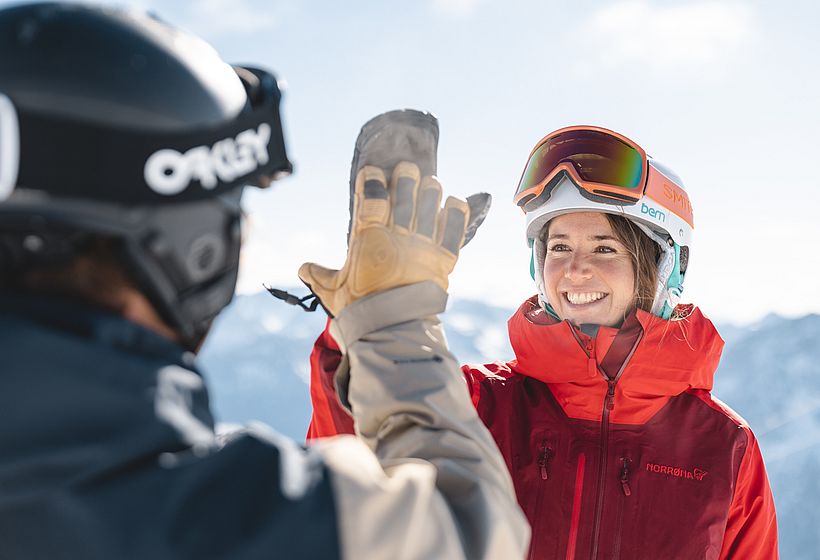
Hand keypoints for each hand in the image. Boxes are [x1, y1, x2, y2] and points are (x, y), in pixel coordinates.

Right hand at [299, 162, 470, 315]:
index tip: (373, 171)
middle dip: (405, 178)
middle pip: (405, 196)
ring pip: (430, 207)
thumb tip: (303, 268)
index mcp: (369, 240)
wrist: (392, 332)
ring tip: (430, 182)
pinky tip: (455, 200)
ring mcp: (423, 247)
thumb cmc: (360, 311)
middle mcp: (397, 237)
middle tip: (406, 168)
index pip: (371, 199)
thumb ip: (318, 275)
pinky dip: (456, 214)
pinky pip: (454, 231)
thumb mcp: (333, 291)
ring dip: (430, 190)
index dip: (372, 181)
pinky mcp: (443, 260)